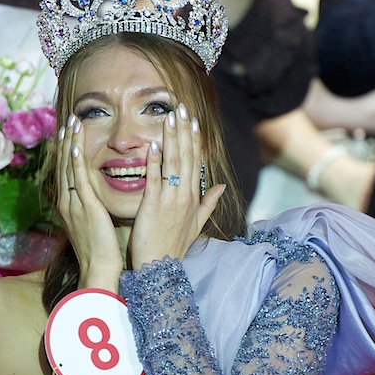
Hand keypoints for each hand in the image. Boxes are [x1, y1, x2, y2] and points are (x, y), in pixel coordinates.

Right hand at [57, 115, 122, 285]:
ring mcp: (75, 205)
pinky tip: (76, 148)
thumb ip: (92, 206)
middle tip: (69, 119)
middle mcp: (68, 202)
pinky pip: (79, 182)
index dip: (68, 150)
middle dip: (66, 141)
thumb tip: (96, 196)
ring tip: (73, 124)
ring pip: (69, 168)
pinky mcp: (86, 209)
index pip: (67, 171)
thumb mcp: (93, 223)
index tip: (70, 132)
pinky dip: (76, 164)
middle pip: (64, 165)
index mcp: (70, 205)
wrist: (100, 269)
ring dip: (70, 144)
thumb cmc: (102, 251)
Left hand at [130, 104, 224, 267]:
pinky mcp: (152, 206)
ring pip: (173, 163)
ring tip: (170, 117)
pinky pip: (154, 179)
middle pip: (186, 157)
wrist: (160, 267)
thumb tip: (222, 187)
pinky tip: (153, 144)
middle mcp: (185, 195)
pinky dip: (154, 162)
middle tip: (182, 107)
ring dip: (172, 138)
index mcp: (194, 197)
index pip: (196, 162)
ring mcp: (170, 200)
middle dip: (184, 131)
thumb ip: (209, 203)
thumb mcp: (197, 224)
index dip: (194, 140)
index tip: (192, 120)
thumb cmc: (174, 246)